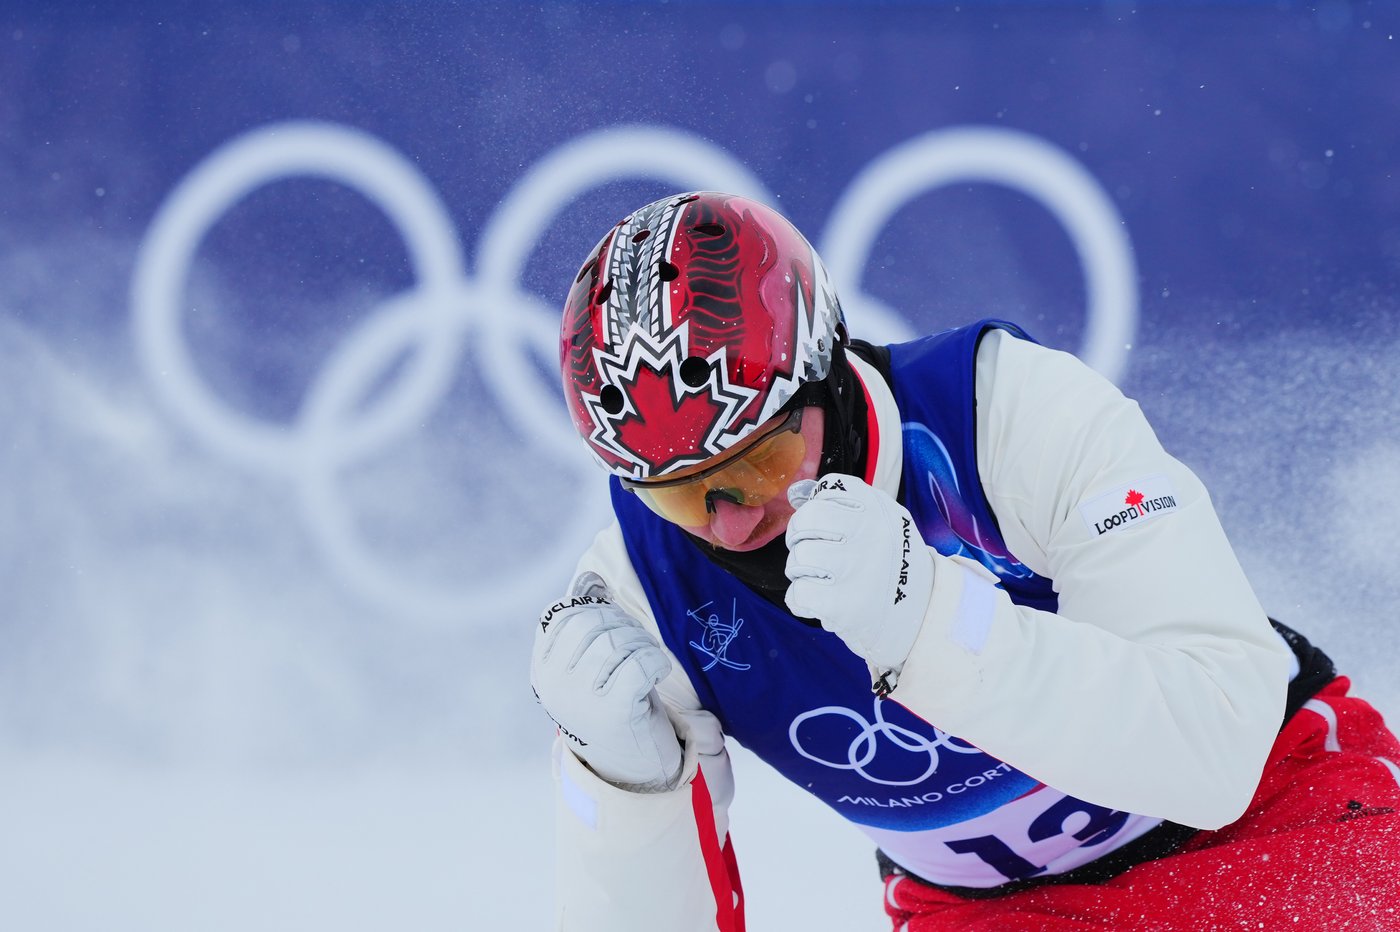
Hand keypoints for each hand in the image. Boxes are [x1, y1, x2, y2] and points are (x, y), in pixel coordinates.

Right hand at [530, 593, 683, 791]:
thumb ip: (584, 623)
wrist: (629, 770)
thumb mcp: (587, 666)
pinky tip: (656, 673)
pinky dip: (655, 662)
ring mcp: (582, 699)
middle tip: (637, 647)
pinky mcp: (615, 711)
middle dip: (624, 626)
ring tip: (646, 662)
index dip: (597, 610)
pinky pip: (641, 662)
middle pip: (594, 624)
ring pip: (619, 640)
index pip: (566, 614)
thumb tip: (589, 578)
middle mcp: (555, 683)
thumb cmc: (611, 707)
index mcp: (543, 668)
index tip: (615, 628)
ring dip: (642, 645)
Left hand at [784, 474, 934, 673]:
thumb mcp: (888, 524)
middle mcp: (869, 532)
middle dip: (800, 537)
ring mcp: (854, 567)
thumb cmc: (895, 567)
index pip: (829, 489)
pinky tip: (818, 602)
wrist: (923, 616)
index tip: (825, 525)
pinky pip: (798, 592)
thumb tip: (803, 501)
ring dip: (800, 571)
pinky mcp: (842, 604)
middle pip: (807, 520)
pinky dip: (801, 600)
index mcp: (879, 508)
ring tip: (820, 580)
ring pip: (799, 557)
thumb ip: (851, 509)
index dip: (817, 507)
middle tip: (811, 552)